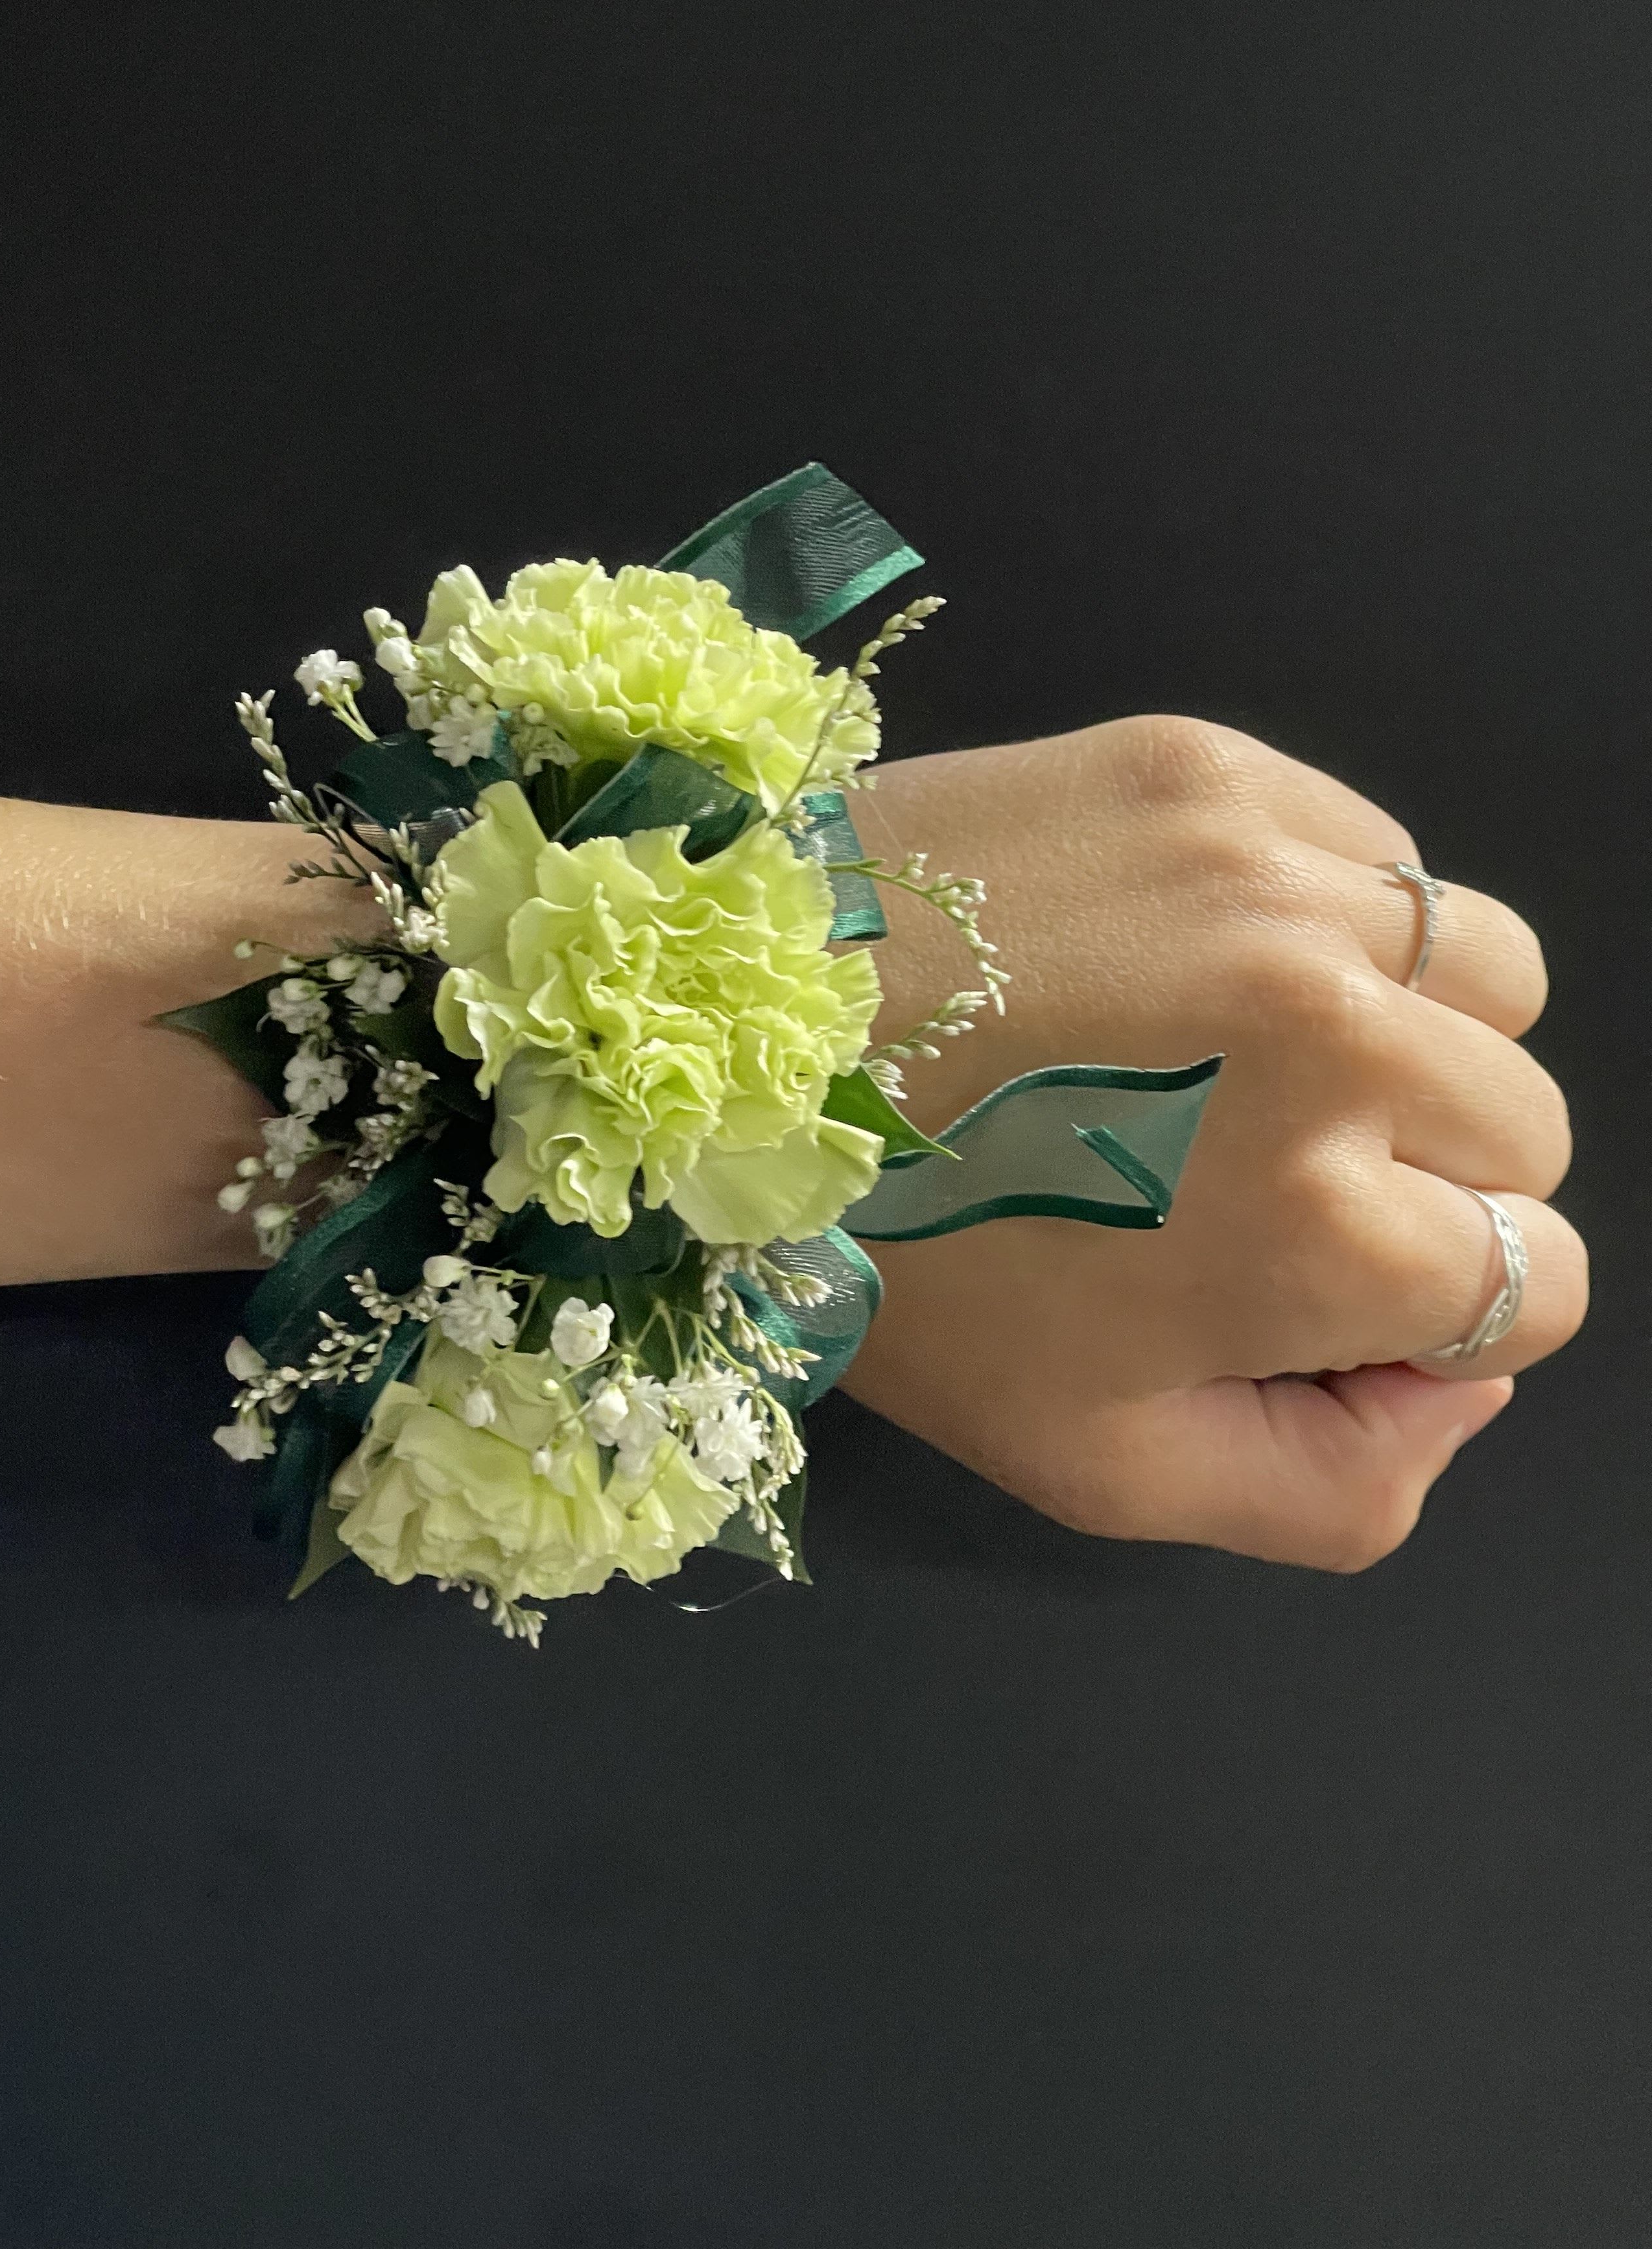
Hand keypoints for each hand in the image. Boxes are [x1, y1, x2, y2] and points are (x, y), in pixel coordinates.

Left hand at [843, 717, 1586, 1571]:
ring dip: (1409, 1033)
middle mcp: (1344, 1037)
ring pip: (1489, 976)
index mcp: (1326, 1230)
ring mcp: (1281, 884)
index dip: (1428, 1309)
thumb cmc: (903, 1265)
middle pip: (1524, 1130)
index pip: (1529, 1283)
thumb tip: (1461, 1384)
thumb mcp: (1103, 1467)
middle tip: (1258, 1176)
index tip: (1306, 1286)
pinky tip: (1196, 957)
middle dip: (1425, 1179)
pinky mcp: (1213, 770)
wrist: (726, 1043)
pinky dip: (1333, 917)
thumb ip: (1335, 1485)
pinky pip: (1382, 854)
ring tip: (1249, 1057)